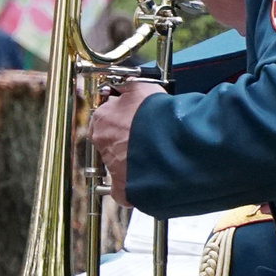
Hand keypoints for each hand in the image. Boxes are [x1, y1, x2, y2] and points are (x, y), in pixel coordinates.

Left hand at [87, 80, 163, 198]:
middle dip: (126, 140)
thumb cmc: (158, 117)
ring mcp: (111, 166)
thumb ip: (130, 88)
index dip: (123, 118)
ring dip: (133, 160)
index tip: (136, 119)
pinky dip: (134, 187)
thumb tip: (126, 85)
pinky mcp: (123, 187)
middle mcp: (102, 142)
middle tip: (147, 138)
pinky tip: (149, 179)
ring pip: (119, 163)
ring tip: (156, 155)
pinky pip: (123, 190)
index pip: (106, 117)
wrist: (173, 144)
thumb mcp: (142, 89)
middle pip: (110, 140)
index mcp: (103, 118)